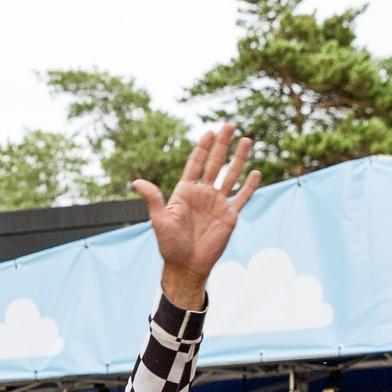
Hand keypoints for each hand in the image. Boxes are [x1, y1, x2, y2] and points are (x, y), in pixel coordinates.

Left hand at [132, 124, 260, 310]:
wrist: (186, 266)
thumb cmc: (170, 245)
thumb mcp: (160, 220)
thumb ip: (153, 199)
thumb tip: (136, 182)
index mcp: (185, 192)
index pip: (196, 163)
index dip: (203, 147)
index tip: (210, 131)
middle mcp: (203, 194)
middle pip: (215, 163)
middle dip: (222, 144)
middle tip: (230, 125)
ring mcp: (217, 204)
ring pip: (231, 176)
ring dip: (239, 159)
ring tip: (246, 140)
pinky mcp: (229, 217)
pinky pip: (241, 198)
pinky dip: (249, 186)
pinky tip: (255, 172)